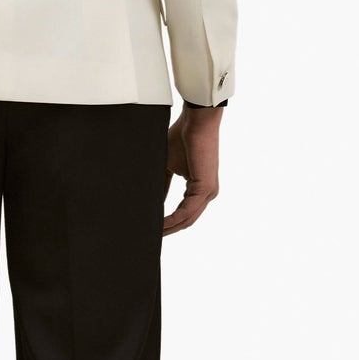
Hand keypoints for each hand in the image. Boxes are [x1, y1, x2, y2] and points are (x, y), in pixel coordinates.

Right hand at [164, 104, 222, 235]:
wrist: (196, 122)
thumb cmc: (182, 138)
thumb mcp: (168, 167)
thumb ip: (162, 185)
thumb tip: (154, 201)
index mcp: (200, 188)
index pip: (184, 212)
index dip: (169, 222)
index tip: (152, 229)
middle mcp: (207, 193)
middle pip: (186, 220)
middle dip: (168, 230)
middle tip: (150, 237)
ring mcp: (208, 192)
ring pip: (187, 219)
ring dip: (169, 227)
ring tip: (152, 233)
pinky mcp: (205, 188)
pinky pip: (188, 211)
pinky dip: (173, 219)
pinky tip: (160, 224)